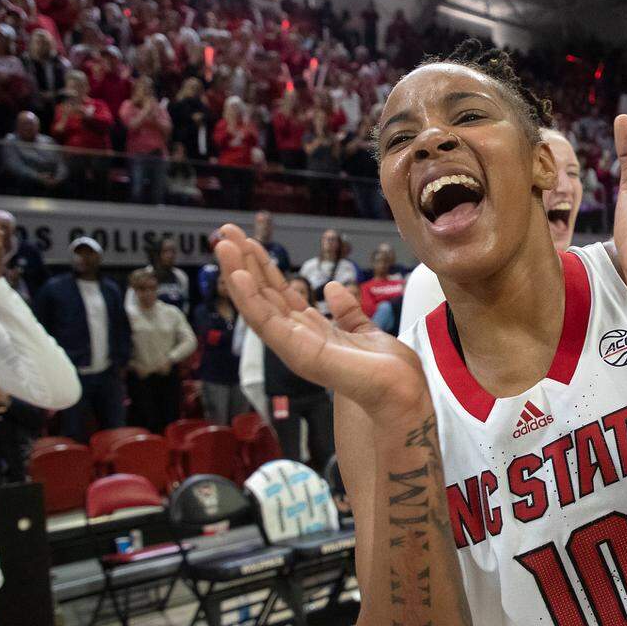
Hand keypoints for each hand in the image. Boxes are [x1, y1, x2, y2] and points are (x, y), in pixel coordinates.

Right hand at [215, 224, 427, 411]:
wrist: (402, 394)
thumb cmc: (389, 373)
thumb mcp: (366, 331)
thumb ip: (348, 312)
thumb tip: (333, 287)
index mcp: (313, 332)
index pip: (281, 296)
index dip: (265, 269)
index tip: (250, 241)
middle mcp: (299, 340)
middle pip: (264, 296)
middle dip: (245, 264)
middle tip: (226, 231)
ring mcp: (295, 348)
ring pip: (258, 306)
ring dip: (239, 274)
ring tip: (224, 244)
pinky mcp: (299, 353)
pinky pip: (267, 323)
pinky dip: (249, 299)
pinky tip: (237, 276)